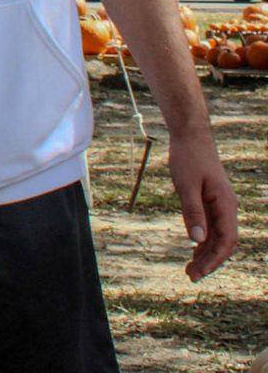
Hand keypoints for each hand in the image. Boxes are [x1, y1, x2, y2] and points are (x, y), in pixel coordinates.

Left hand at [168, 134, 238, 281]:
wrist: (191, 137)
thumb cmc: (188, 158)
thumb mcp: (186, 185)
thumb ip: (193, 212)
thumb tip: (198, 240)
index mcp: (226, 204)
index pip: (226, 239)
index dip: (215, 259)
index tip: (200, 272)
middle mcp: (227, 207)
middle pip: (224, 242)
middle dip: (210, 262)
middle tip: (191, 277)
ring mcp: (220, 205)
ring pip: (218, 237)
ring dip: (206, 255)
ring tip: (190, 271)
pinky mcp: (211, 202)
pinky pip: (211, 228)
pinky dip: (203, 242)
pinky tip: (193, 253)